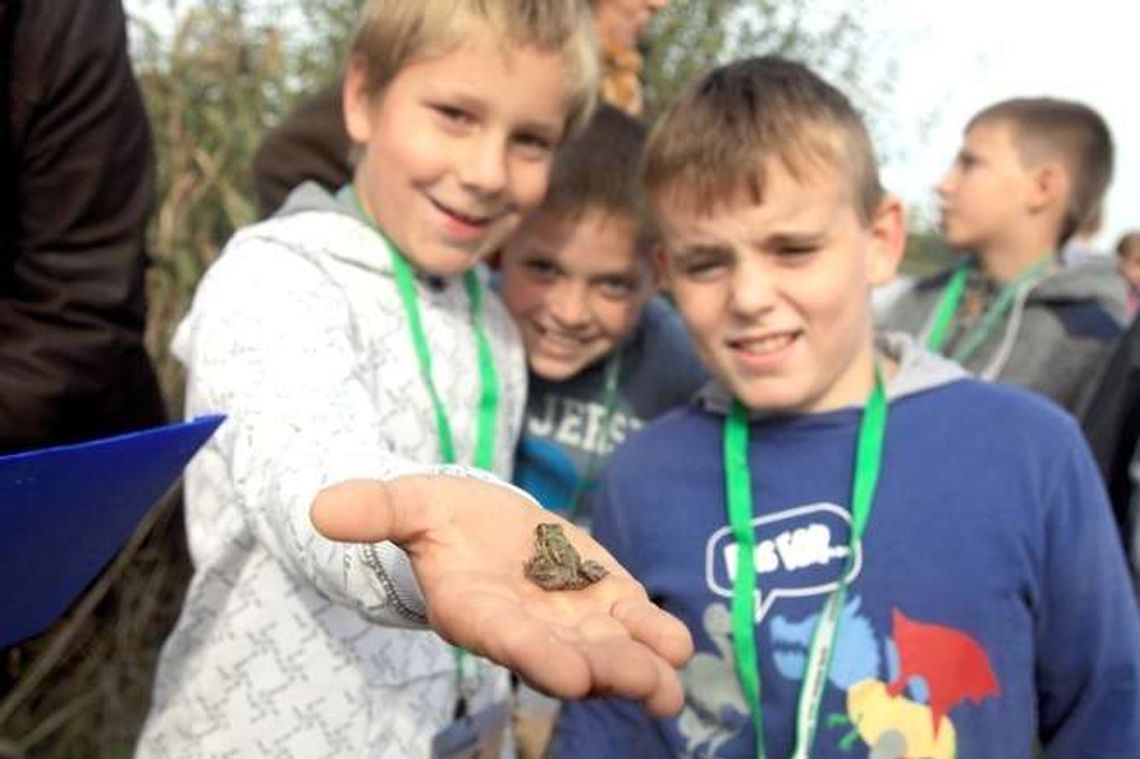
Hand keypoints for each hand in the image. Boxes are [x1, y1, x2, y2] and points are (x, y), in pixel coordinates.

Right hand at [310, 475, 692, 716]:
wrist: (480, 522)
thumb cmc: (438, 518)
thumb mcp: (408, 503)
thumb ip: (376, 509)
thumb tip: (318, 509)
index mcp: (476, 608)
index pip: (506, 637)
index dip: (537, 654)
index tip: (571, 674)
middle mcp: (525, 625)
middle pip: (567, 655)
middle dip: (605, 671)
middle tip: (646, 687)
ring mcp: (568, 615)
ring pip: (606, 648)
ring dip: (640, 666)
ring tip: (669, 688)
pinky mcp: (600, 595)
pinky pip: (630, 618)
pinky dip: (654, 630)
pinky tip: (678, 644)